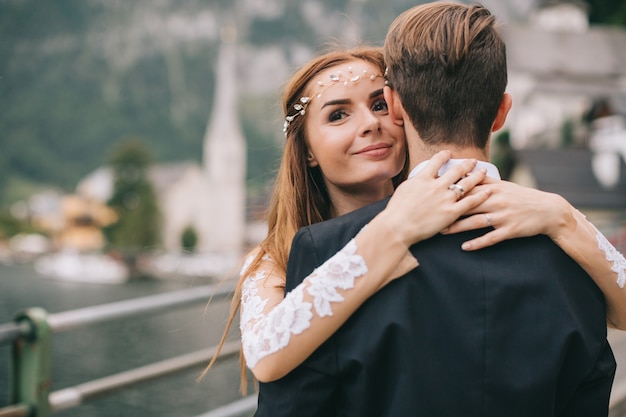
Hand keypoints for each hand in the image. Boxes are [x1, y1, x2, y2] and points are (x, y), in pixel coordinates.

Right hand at [378, 150, 491, 247]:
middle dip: (466, 164)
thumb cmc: (396, 211)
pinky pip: (470, 202)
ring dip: (477, 176)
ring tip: (483, 171)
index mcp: (423, 178)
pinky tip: (489, 190)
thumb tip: (420, 178)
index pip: (437, 161)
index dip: (444, 155)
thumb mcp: (403, 189)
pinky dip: (481, 195)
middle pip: (456, 170)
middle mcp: (436, 186)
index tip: (449, 154)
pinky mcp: (451, 212)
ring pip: (466, 184)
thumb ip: (416, 182)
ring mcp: (445, 199)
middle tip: (472, 161)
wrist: (397, 226)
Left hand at [442, 177, 575, 250]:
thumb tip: (464, 173)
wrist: (548, 210)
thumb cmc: (521, 197)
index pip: (467, 189)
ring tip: (442, 231)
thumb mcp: (504, 186)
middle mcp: (497, 201)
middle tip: (430, 216)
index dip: (449, 192)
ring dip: (458, 227)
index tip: (432, 195)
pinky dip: (478, 242)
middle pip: (468, 205)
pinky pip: (491, 238)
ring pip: (476, 222)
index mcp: (493, 189)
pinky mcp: (510, 230)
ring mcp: (503, 216)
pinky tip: (465, 247)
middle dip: (448, 210)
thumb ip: (484, 181)